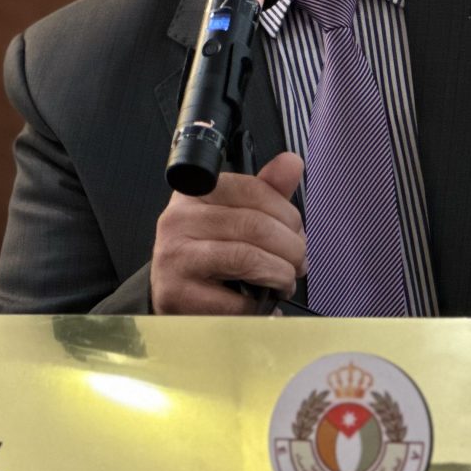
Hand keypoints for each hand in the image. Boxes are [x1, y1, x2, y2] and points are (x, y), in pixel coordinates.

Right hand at [151, 151, 304, 313]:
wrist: (172, 298)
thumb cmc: (207, 256)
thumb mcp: (234, 216)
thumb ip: (267, 191)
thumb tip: (292, 163)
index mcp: (195, 193)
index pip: (252, 189)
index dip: (287, 214)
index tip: (298, 233)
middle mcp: (179, 219)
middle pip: (255, 224)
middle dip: (291, 248)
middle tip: (298, 263)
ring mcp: (175, 257)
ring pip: (248, 257)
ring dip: (280, 273)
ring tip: (284, 281)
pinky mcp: (179, 294)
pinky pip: (236, 300)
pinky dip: (260, 306)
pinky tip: (264, 304)